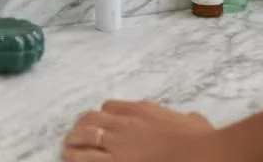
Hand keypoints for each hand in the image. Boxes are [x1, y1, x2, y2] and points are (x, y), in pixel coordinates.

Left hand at [61, 100, 218, 161]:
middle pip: (92, 119)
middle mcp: (125, 124)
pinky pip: (90, 161)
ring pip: (86, 138)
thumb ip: (188, 119)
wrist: (196, 153)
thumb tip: (194, 119)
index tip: (101, 120)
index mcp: (141, 110)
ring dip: (73, 143)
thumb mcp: (193, 121)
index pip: (110, 106)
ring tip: (66, 149)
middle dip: (81, 126)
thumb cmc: (197, 139)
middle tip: (73, 134)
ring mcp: (119, 145)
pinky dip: (78, 160)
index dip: (103, 113)